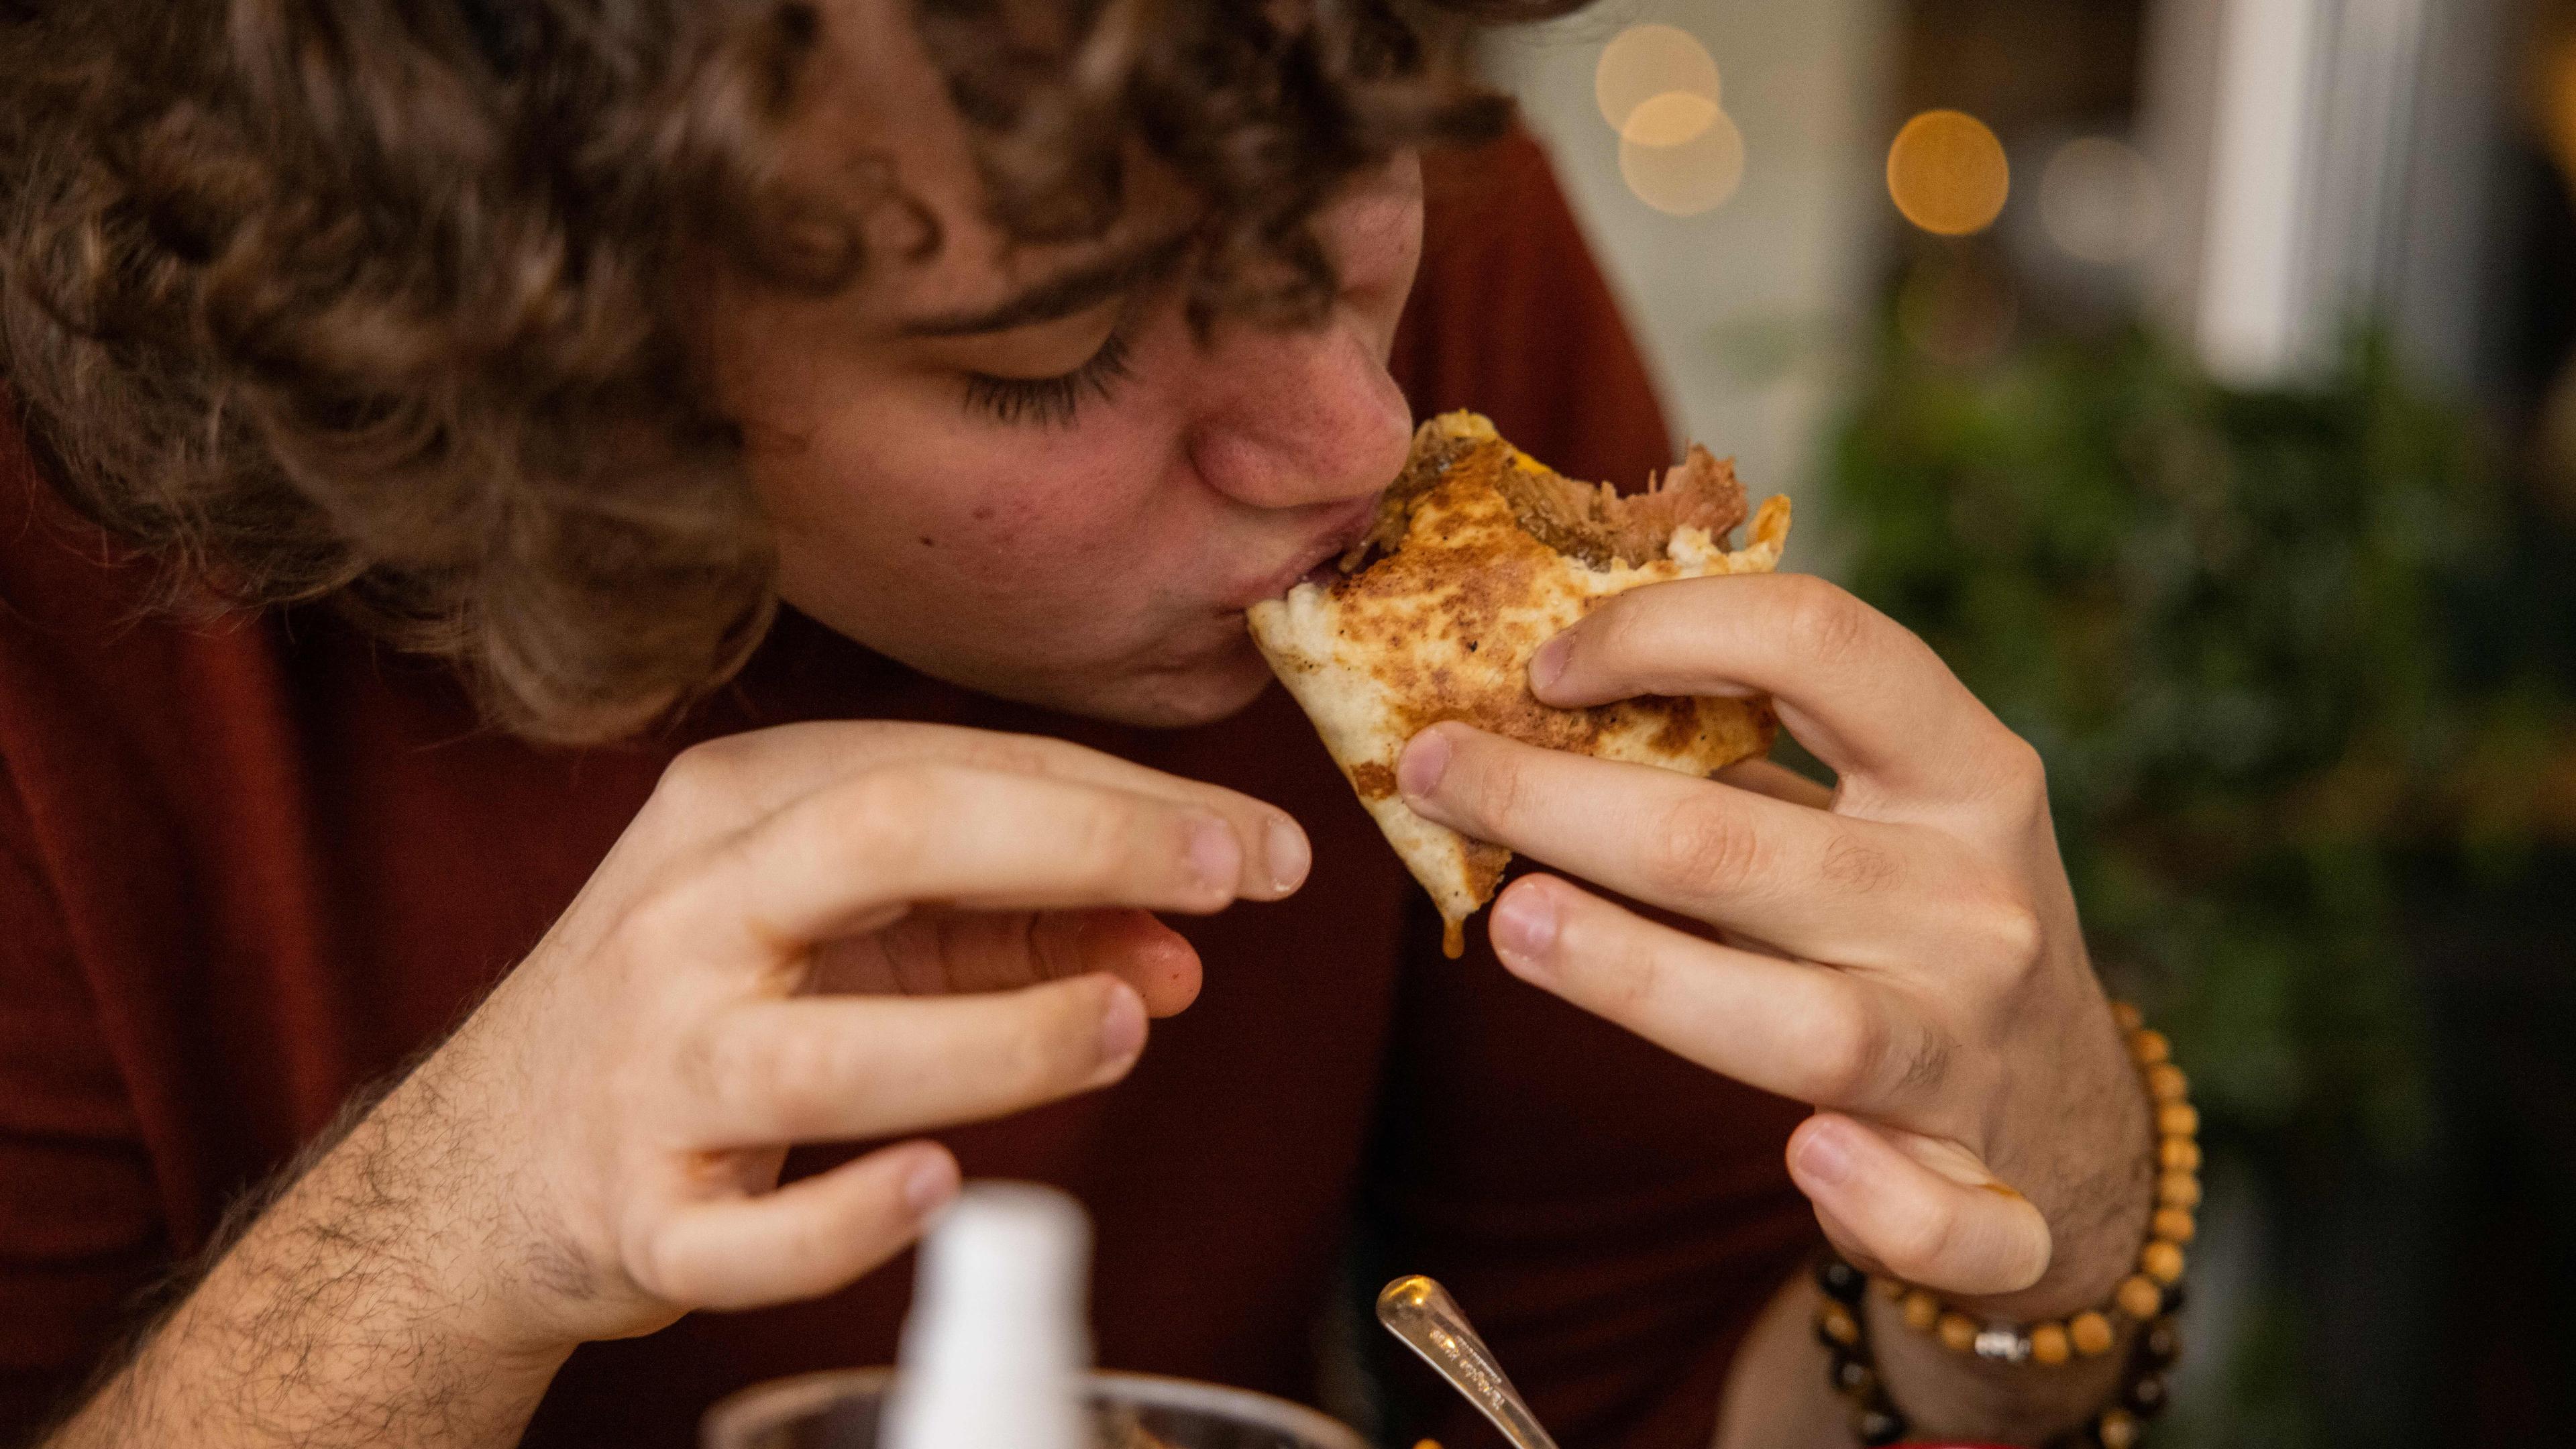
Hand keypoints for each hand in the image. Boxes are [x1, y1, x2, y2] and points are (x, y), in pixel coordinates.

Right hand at [349, 720, 1312, 1350]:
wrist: (488, 1162)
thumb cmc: (704, 1005)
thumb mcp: (842, 930)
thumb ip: (1007, 926)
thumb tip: (1180, 940)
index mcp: (732, 812)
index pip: (944, 767)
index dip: (1116, 797)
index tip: (1255, 843)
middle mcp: (682, 920)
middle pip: (879, 841)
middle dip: (1073, 846)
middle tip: (1223, 877)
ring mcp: (650, 1073)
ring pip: (827, 1052)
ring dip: (998, 1039)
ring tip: (1128, 1026)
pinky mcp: (639, 1219)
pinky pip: (747, 1236)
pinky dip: (850, 1217)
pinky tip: (946, 1186)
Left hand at [1395, 575, 2150, 1316]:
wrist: (2069, 1116)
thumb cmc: (1914, 924)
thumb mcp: (1874, 810)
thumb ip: (1738, 760)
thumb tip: (1521, 700)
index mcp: (1965, 772)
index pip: (1821, 645)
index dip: (1666, 632)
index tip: (1541, 666)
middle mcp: (1976, 900)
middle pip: (1742, 845)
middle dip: (1562, 804)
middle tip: (1434, 775)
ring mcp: (1976, 1051)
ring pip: (1814, 1028)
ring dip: (1646, 977)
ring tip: (1514, 926)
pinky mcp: (1992, 1199)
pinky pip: (1946, 1217)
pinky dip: (1886, 1203)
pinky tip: (1811, 1162)